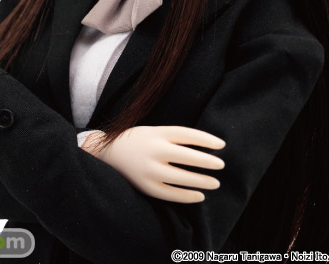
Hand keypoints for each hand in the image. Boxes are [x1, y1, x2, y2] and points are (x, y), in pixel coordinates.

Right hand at [81, 125, 224, 202]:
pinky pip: (171, 194)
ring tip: (215, 183)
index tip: (222, 145)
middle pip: (188, 156)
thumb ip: (175, 138)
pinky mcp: (145, 185)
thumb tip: (205, 148)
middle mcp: (154, 149)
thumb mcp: (154, 131)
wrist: (107, 152)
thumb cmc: (137, 140)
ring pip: (182, 177)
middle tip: (222, 165)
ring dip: (201, 181)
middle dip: (208, 161)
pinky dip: (187, 196)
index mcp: (157, 132)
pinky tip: (199, 195)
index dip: (207, 140)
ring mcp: (149, 169)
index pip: (189, 135)